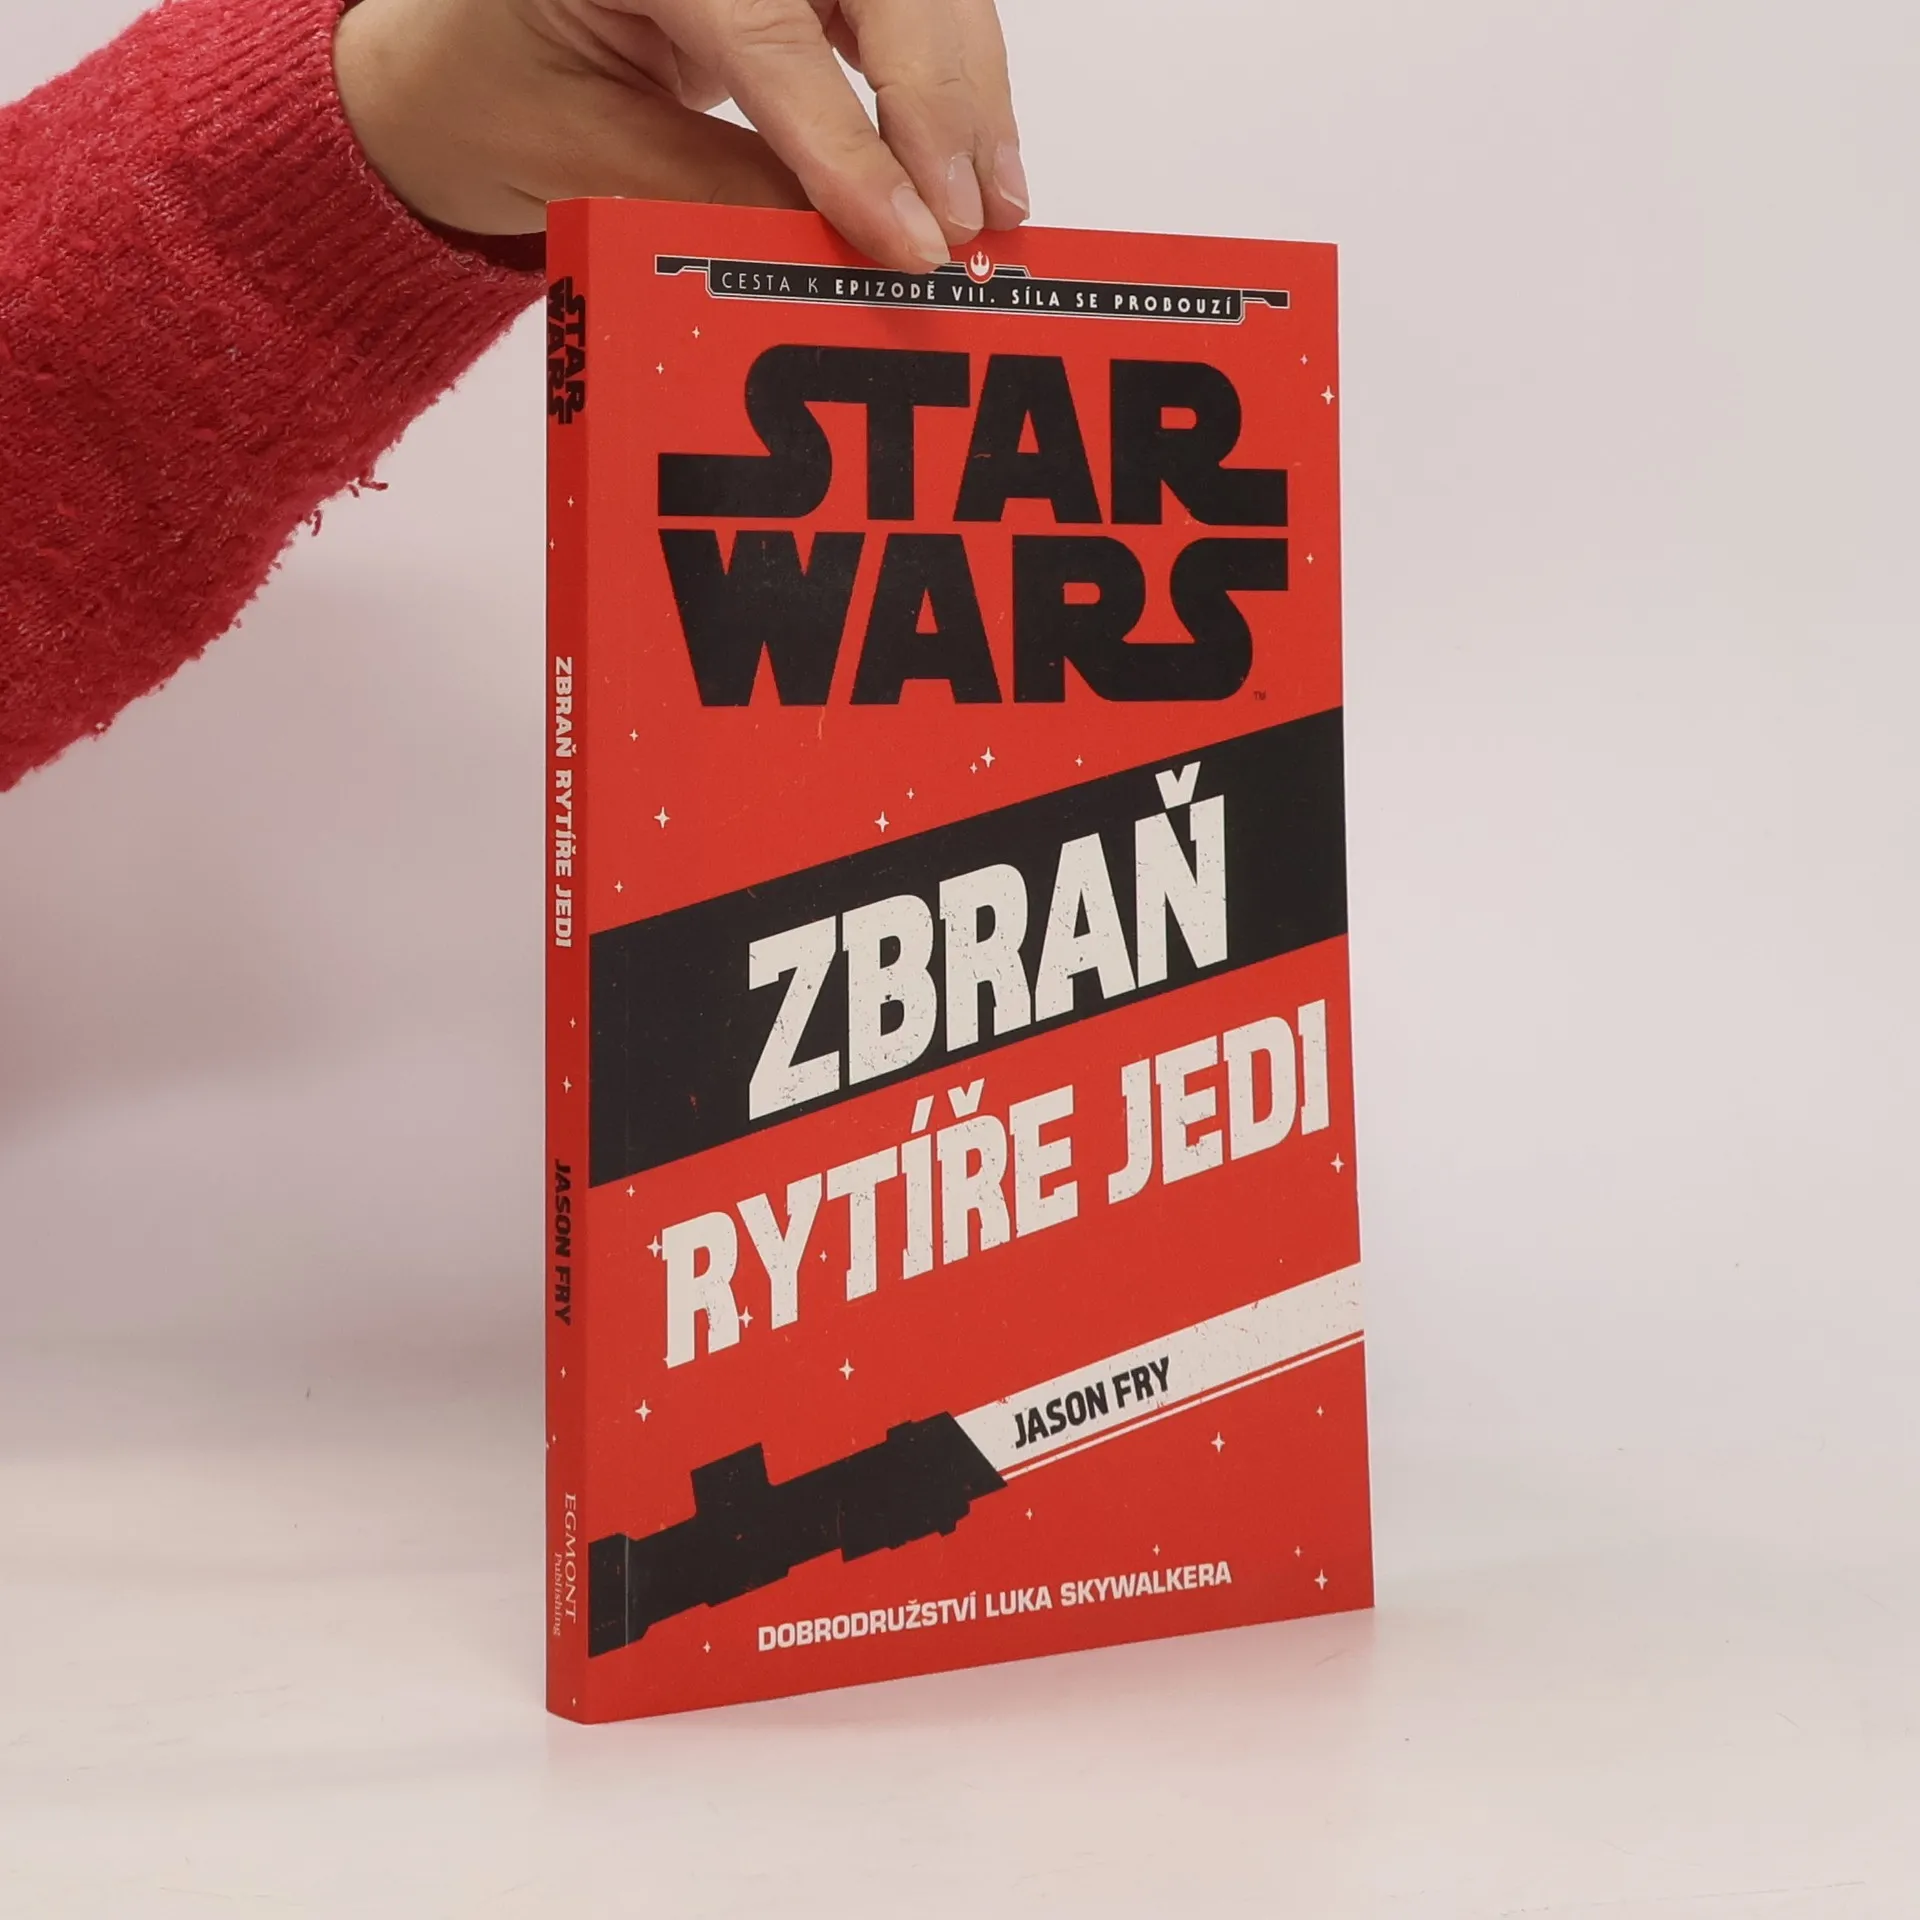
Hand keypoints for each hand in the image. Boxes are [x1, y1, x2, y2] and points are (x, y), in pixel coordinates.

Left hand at [332, 0, 1026, 269]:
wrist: (463, 56)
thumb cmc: (497, 97)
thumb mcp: (588, 159)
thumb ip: (718, 191)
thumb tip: (855, 245)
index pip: (761, 24)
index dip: (849, 140)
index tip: (911, 236)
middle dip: (936, 101)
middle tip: (971, 224)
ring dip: (967, 91)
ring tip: (997, 205)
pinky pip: (905, 4)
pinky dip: (952, 79)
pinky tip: (976, 159)